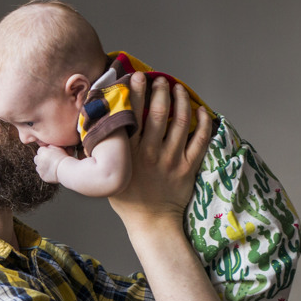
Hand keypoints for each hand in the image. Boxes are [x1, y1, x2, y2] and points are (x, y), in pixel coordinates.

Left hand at [34, 145, 68, 183]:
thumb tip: (49, 146)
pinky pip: (42, 174)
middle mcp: (39, 159)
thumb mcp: (58, 147)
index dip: (45, 152)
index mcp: (42, 151)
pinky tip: (52, 173)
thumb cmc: (63, 158)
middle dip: (41, 159)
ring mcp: (40, 168)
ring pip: (38, 167)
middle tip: (49, 161)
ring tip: (51, 167)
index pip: (40, 150)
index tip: (50, 154)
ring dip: (42, 167)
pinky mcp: (42, 175)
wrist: (65, 169)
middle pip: (36, 158)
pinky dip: (45, 173)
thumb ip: (51, 146)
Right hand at [108, 73, 211, 229]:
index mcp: (129, 153)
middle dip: (159, 91)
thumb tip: (97, 126)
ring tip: (178, 89)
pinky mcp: (187, 168)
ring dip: (180, 100)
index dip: (135, 92)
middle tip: (159, 80)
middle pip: (157, 113)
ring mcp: (171, 160)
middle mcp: (150, 153)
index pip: (132, 115)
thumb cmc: (127, 198)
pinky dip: (203, 122)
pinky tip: (201, 110)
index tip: (136, 77)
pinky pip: (200, 140)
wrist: (150, 222)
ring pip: (180, 121)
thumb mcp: (108, 173)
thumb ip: (104, 151)